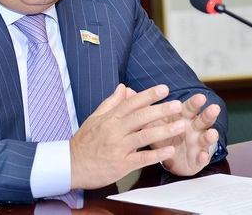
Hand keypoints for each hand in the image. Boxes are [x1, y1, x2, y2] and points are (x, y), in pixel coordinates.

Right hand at [69, 84, 184, 189]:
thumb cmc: (83, 142)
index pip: (131, 103)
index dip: (148, 95)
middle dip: (161, 110)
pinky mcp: (121, 165)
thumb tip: (123, 87)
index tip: (164, 89)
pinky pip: (141, 158)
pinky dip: (156, 154)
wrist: (70, 166)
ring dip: (164, 130)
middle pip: (141, 117)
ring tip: (181, 125)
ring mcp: (118, 148)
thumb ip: (110, 103)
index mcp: (109, 119)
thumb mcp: (94, 118)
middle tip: (178, 105)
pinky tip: (170, 150)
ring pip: (144, 136)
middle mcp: (114, 131)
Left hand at [149, 93, 219, 176]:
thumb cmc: (160, 133)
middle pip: (202, 120)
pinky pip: (201, 158)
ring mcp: (196, 144)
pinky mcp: (196, 159)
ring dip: (210, 136)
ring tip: (212, 133)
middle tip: (213, 108)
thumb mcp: (150, 119)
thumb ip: (142, 105)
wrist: (165, 156)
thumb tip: (126, 90)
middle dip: (208, 115)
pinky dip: (202, 157)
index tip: (200, 96)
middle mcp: (193, 128)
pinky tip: (203, 156)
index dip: (194, 102)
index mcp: (182, 117)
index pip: (189, 107)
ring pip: (206, 138)